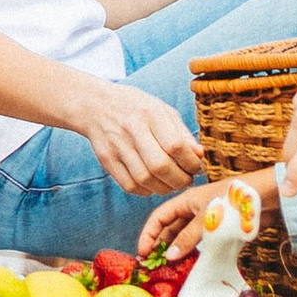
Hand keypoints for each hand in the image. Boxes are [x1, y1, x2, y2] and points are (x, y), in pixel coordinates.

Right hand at [76, 84, 209, 195]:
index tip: (197, 167)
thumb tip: (200, 156)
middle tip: (187, 180)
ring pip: (145, 180)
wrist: (96, 105)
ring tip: (173, 184)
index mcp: (150, 113)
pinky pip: (130, 186)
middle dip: (180, 180)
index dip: (190, 162)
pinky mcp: (106, 160)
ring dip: (165, 188)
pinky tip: (154, 184)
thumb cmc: (136, 108)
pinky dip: (146, 191)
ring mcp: (117, 146)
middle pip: (160, 166)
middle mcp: (132, 129)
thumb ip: (181, 133)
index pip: (175, 145)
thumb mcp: (162, 110)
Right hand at [138, 168, 280, 258]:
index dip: (148, 234)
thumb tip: (170, 256)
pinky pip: (200, 245)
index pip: (159, 217)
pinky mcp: (218, 231)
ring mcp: (205, 221)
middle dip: (160, 246)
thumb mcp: (207, 218)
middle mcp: (193, 210)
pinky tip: (189, 267)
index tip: (142, 254)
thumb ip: (188, 237)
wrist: (266, 197)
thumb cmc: (234, 200)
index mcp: (186, 201)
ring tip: (168, 271)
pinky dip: (193, 255)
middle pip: (170, 229)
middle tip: (153, 268)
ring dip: (176, 252)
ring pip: (184, 238)